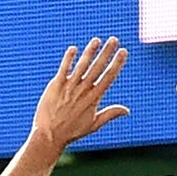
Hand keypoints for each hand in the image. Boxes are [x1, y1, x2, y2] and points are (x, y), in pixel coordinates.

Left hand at [32, 37, 129, 152]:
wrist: (49, 136)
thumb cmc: (71, 131)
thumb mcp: (93, 124)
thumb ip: (110, 114)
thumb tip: (127, 110)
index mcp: (94, 98)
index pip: (109, 77)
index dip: (117, 63)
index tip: (123, 52)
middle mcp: (83, 90)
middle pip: (98, 67)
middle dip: (107, 52)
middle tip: (114, 39)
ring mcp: (69, 87)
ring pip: (82, 65)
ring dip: (90, 52)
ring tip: (97, 40)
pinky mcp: (56, 86)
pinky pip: (64, 69)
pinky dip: (69, 59)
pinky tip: (74, 49)